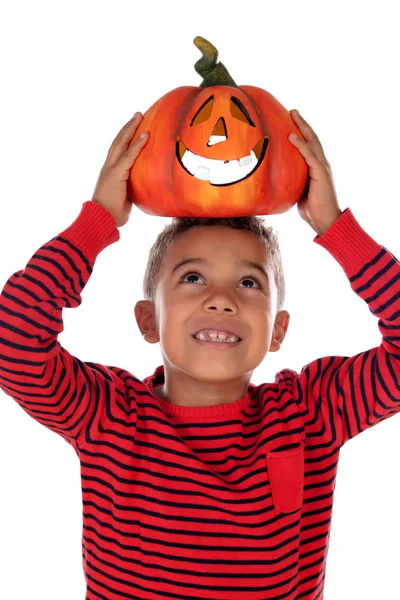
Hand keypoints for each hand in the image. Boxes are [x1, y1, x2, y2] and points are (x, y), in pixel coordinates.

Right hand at [91, 112, 147, 227]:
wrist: (101, 220)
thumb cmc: (113, 214)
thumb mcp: (125, 198)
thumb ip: (131, 189)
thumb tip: (144, 189)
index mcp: (111, 172)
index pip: (118, 151)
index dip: (126, 138)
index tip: (135, 127)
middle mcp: (108, 167)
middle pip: (118, 141)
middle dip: (128, 127)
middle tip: (138, 114)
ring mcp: (111, 169)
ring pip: (121, 143)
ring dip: (131, 129)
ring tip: (140, 116)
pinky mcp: (115, 174)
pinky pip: (128, 156)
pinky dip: (137, 145)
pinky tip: (145, 135)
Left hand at [288, 110, 341, 235]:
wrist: (326, 220)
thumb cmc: (312, 209)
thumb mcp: (298, 191)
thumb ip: (292, 182)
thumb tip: (276, 180)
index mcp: (316, 167)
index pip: (309, 146)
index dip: (301, 133)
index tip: (291, 121)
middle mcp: (321, 164)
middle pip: (312, 138)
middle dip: (302, 123)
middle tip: (292, 110)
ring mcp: (322, 167)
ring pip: (312, 142)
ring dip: (302, 127)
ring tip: (293, 114)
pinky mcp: (320, 173)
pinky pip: (309, 155)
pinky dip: (301, 145)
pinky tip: (292, 136)